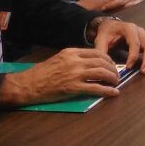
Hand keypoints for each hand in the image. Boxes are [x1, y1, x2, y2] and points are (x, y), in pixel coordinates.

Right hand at [0, 47, 120, 106]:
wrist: (28, 84)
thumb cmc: (41, 73)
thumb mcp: (59, 59)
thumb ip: (74, 59)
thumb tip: (89, 63)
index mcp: (71, 52)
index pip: (96, 52)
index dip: (108, 59)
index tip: (112, 65)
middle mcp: (75, 61)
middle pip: (102, 62)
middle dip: (113, 69)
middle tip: (116, 76)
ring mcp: (75, 74)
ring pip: (102, 73)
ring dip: (113, 78)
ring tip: (116, 83)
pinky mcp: (74, 87)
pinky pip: (96, 88)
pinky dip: (108, 90)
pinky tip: (113, 93)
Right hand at [77, 0, 137, 10]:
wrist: (82, 14)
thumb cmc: (88, 0)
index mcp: (108, 0)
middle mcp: (112, 6)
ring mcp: (113, 11)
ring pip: (124, 5)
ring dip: (131, 0)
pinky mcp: (112, 14)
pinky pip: (121, 9)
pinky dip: (126, 5)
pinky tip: (129, 2)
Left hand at [94, 19, 144, 73]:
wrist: (110, 26)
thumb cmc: (107, 33)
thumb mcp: (101, 40)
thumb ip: (102, 51)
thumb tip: (106, 65)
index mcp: (128, 28)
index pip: (135, 42)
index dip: (133, 56)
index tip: (128, 67)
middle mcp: (140, 30)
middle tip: (143, 71)